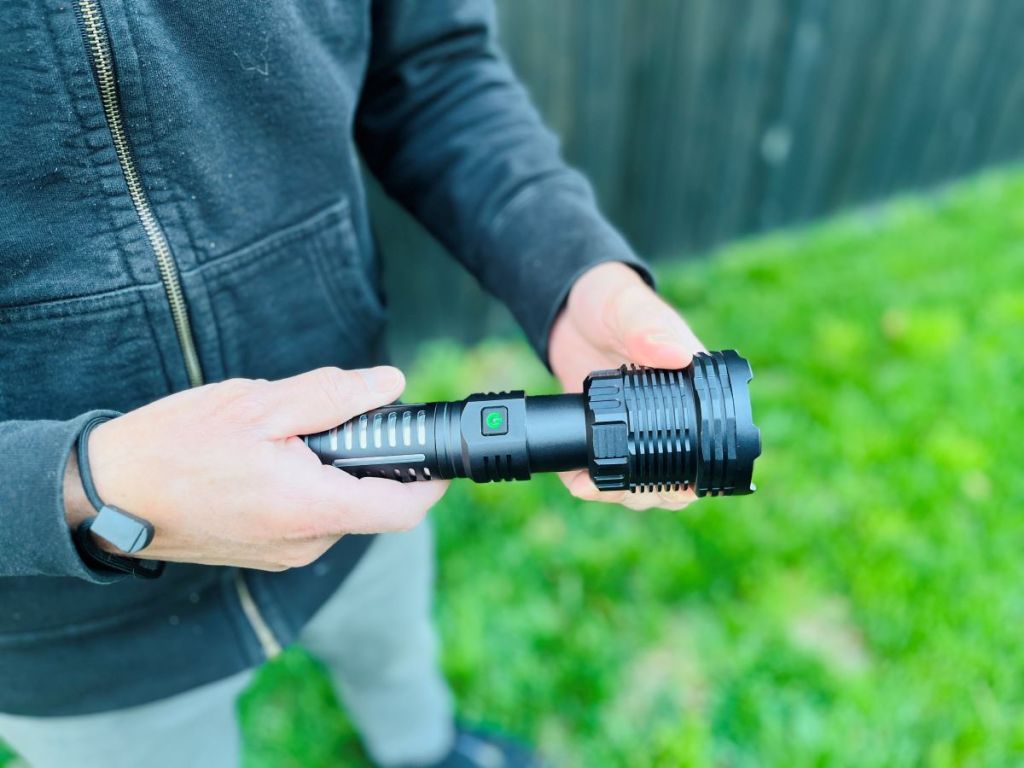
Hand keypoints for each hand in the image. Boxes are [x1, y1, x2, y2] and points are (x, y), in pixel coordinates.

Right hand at [63, 367, 447, 569]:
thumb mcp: (259, 406)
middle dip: (365, 458)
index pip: (404, 508)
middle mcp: (305, 544)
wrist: (107, 494)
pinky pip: (310, 518)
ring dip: (330, 470)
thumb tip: (391, 387)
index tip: (436, 447)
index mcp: (311, 508)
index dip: (431, 478)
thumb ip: (334, 396)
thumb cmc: (175, 446)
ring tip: (279, 440)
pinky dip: (307, 487)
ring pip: (340, 508)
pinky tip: (265, 462)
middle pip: (372, 502)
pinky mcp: (267, 554)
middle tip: (328, 419)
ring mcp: (285, 555)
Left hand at [548, 262, 704, 510]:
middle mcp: (669, 411)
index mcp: (692, 386)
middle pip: (677, 476)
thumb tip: (677, 355)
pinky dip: (589, 482)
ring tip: (591, 486)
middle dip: (651, 493)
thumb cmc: (608, 298)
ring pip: (642, 481)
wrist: (566, 306)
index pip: (712, 442)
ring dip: (619, 494)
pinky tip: (574, 479)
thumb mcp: (627, 307)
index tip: (675, 490)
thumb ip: (649, 327)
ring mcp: (635, 424)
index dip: (697, 475)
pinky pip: (604, 469)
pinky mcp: (604, 430)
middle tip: (620, 491)